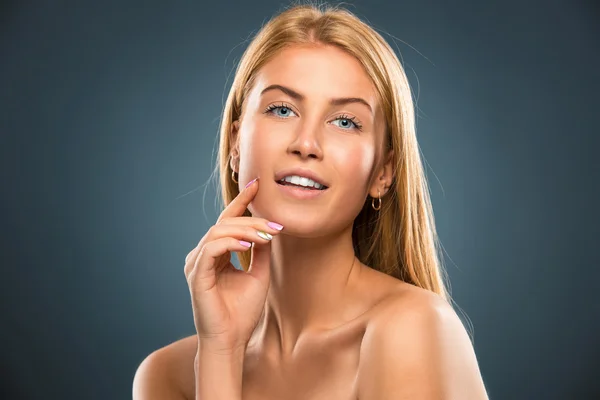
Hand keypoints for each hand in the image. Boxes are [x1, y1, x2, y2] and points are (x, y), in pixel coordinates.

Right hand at [184, 178, 281, 354]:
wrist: (231, 340)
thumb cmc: (242, 312)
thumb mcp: (258, 274)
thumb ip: (260, 250)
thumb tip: (268, 228)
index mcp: (215, 254)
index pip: (227, 220)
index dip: (242, 201)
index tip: (257, 184)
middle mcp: (202, 255)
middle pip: (226, 223)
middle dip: (253, 220)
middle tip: (276, 227)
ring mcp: (196, 263)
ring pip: (219, 231)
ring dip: (246, 230)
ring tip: (267, 236)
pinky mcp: (196, 274)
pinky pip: (212, 248)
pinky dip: (231, 243)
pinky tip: (250, 246)